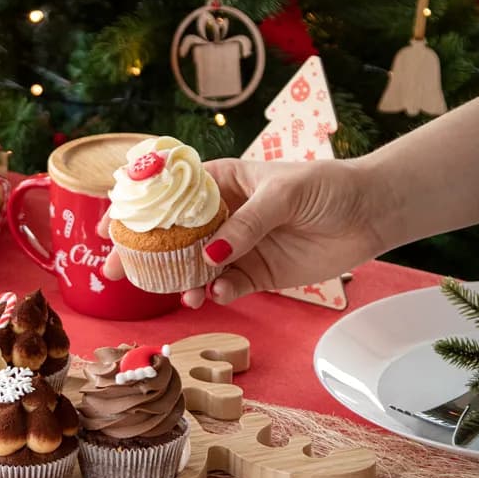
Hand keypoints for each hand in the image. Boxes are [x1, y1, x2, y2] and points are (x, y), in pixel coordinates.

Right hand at [102, 156, 387, 306]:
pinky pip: (226, 286)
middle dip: (143, 254)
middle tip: (115, 272)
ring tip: (182, 294)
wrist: (369, 213)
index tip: (109, 225)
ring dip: (182, 281)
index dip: (137, 209)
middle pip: (172, 236)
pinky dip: (217, 293)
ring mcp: (238, 246)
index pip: (170, 194)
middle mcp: (223, 215)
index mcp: (221, 183)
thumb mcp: (284, 193)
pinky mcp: (257, 274)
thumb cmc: (326, 186)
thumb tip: (211, 254)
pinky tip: (216, 294)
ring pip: (195, 267)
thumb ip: (246, 223)